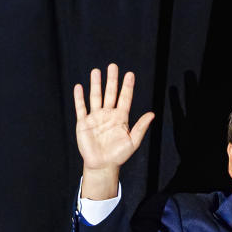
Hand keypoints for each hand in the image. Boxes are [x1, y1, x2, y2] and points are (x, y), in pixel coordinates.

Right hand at [74, 63, 154, 197]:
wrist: (102, 165)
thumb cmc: (119, 155)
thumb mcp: (133, 142)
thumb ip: (141, 127)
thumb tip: (152, 114)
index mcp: (121, 118)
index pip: (125, 98)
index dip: (127, 86)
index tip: (130, 74)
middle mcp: (108, 114)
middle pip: (110, 93)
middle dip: (112, 80)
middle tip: (113, 66)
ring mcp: (95, 117)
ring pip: (95, 97)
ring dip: (96, 84)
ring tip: (96, 71)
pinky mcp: (83, 123)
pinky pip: (81, 108)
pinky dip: (79, 98)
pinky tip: (79, 87)